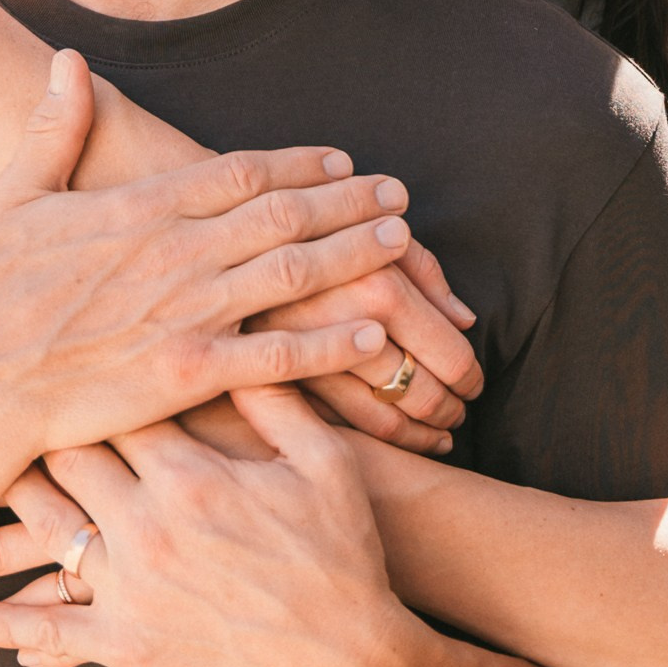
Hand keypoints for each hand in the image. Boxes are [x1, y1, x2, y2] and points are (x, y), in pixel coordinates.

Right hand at [0, 53, 430, 470]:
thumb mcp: (17, 196)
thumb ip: (53, 126)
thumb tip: (66, 60)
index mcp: (142, 209)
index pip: (241, 172)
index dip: (300, 163)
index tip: (341, 160)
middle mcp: (176, 255)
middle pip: (284, 216)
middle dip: (348, 202)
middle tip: (398, 194)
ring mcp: (186, 314)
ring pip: (293, 276)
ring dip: (355, 256)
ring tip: (404, 244)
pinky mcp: (188, 374)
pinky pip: (277, 357)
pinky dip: (330, 344)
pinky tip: (373, 333)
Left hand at [0, 386, 428, 666]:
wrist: (351, 657)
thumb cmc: (341, 552)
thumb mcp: (321, 459)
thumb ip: (272, 395)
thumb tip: (236, 330)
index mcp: (189, 474)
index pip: (112, 410)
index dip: (82, 386)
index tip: (53, 366)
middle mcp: (147, 526)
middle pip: (62, 463)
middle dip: (25, 437)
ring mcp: (132, 588)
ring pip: (43, 536)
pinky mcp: (130, 645)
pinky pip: (53, 634)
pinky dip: (1, 631)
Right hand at [274, 242, 479, 449]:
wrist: (194, 241)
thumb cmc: (303, 228)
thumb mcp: (370, 234)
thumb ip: (419, 270)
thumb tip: (463, 320)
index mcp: (374, 278)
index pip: (446, 348)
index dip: (467, 371)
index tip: (473, 381)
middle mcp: (341, 320)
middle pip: (417, 386)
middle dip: (447, 405)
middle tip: (459, 410)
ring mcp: (300, 354)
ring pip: (380, 415)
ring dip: (418, 429)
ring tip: (439, 431)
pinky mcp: (264, 381)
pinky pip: (333, 422)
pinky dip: (378, 437)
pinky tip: (401, 438)